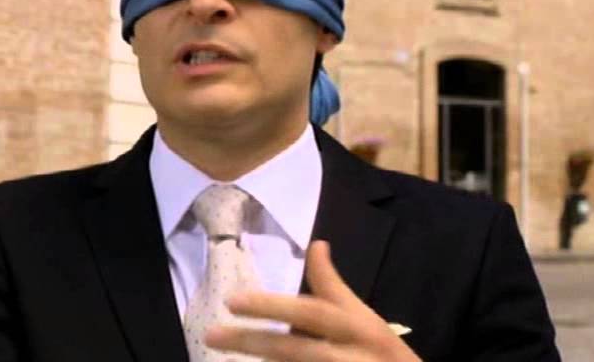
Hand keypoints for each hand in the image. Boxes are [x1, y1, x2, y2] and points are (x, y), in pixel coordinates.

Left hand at [204, 240, 422, 361]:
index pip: (311, 312)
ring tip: (223, 351)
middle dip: (252, 340)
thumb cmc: (382, 351)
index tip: (232, 301)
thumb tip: (317, 243)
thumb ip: (333, 285)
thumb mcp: (364, 316)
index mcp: (356, 327)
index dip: (272, 306)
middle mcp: (348, 355)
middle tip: (212, 334)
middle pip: (294, 349)